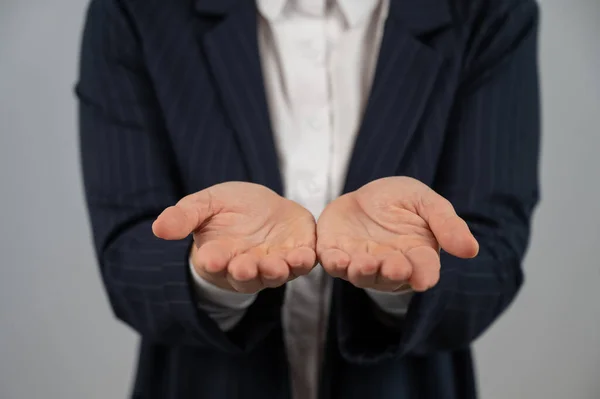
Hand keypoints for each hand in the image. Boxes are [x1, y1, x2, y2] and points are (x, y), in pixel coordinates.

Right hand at [152, 182, 316, 292]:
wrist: (263, 206)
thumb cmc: (229, 209)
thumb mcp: (204, 206)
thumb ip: (185, 217)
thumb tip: (158, 228)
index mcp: (220, 256)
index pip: (214, 262)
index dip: (213, 261)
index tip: (209, 257)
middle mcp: (248, 266)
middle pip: (246, 276)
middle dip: (245, 272)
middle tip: (242, 266)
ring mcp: (275, 263)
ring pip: (276, 274)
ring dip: (277, 271)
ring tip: (277, 265)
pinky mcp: (299, 253)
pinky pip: (303, 263)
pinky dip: (304, 262)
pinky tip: (306, 256)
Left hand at [316, 176, 478, 291]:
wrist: (366, 195)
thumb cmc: (401, 201)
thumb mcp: (426, 203)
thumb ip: (446, 224)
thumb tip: (470, 250)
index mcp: (416, 254)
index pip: (424, 269)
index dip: (424, 274)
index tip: (424, 279)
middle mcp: (389, 264)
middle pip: (391, 276)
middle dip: (392, 273)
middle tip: (395, 268)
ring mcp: (361, 262)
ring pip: (361, 275)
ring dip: (363, 271)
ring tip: (366, 263)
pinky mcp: (335, 254)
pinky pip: (333, 264)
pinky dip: (335, 264)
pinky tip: (337, 259)